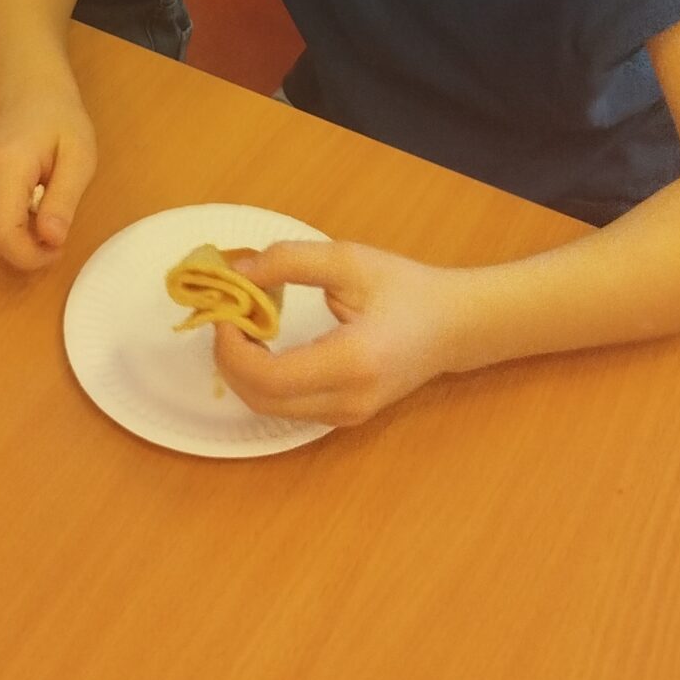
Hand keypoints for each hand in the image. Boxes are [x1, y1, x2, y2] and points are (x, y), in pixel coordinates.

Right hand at [0, 90, 97, 271]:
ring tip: (38, 212)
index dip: (30, 256)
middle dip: (26, 250)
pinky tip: (19, 210)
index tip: (58, 247)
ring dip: (14, 242)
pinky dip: (0, 233)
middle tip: (54, 228)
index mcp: (4, 166)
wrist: (30, 98)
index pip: (2, 234)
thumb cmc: (61, 124)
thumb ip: (64, 200)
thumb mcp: (80, 158)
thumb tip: (51, 240)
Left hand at [212, 241, 459, 426]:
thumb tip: (237, 272)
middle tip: (225, 316)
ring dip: (242, 371)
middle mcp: (348, 401)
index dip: (232, 347)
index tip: (225, 310)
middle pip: (261, 399)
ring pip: (269, 409)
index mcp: (353, 362)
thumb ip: (288, 261)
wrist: (453, 326)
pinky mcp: (344, 418)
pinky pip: (286, 408)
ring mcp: (346, 416)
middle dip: (229, 359)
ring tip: (243, 327)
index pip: (269, 376)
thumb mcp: (347, 260)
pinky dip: (262, 380)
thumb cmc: (404, 288)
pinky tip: (263, 345)